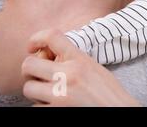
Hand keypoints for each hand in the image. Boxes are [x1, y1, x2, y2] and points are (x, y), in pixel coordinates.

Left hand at [21, 30, 139, 105]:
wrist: (118, 108)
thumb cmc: (107, 90)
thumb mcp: (93, 66)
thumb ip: (73, 59)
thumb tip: (47, 57)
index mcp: (79, 59)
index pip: (51, 36)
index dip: (36, 38)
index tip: (33, 47)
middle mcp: (68, 74)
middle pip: (29, 64)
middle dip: (31, 70)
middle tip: (39, 75)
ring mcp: (60, 94)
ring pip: (28, 88)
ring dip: (36, 91)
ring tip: (49, 93)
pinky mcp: (56, 111)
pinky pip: (34, 107)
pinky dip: (42, 106)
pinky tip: (55, 104)